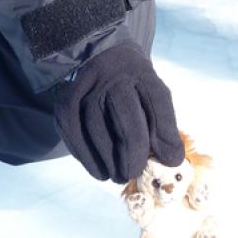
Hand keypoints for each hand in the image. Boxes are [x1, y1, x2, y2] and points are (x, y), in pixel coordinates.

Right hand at [53, 43, 182, 183]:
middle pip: (125, 115)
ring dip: (108, 160)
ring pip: (96, 127)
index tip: (172, 160)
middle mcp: (114, 75)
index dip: (166, 134)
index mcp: (142, 72)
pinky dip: (85, 157)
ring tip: (118, 176)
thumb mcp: (151, 96)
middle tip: (135, 172)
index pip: (158, 100)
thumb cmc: (132, 89)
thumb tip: (170, 162)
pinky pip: (72, 131)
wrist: (100, 60)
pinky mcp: (65, 99)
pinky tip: (98, 170)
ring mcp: (87, 85)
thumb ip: (161, 126)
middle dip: (133, 152)